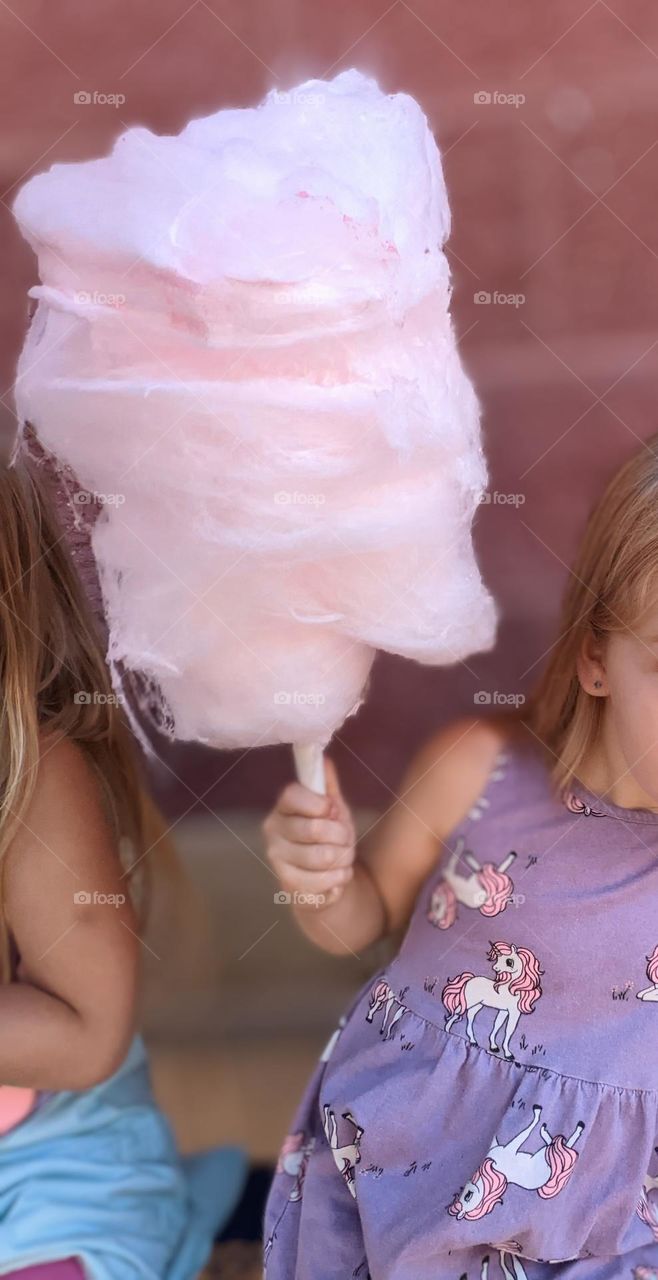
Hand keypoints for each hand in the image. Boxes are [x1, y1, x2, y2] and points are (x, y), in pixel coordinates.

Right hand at [263, 758, 355, 909]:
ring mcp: (277, 859)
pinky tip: (338, 875)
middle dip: (342, 835)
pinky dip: (341, 877)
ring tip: (344, 857)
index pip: (293, 795)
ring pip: (323, 856)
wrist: (326, 881)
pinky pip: (324, 880)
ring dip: (344, 857)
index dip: (320, 803)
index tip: (333, 810)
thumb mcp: (333, 810)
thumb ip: (328, 787)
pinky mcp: (287, 884)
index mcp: (283, 808)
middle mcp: (273, 831)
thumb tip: (323, 760)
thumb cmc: (329, 838)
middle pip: (314, 828)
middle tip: (345, 839)